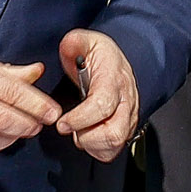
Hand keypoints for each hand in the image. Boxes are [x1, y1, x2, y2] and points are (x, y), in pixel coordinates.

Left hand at [55, 29, 138, 162]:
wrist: (119, 64)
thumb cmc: (102, 56)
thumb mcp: (87, 41)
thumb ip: (74, 42)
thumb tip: (68, 46)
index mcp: (114, 80)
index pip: (102, 105)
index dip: (81, 119)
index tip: (62, 124)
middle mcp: (126, 102)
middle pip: (114, 132)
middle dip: (86, 137)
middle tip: (69, 128)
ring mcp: (128, 118)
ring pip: (115, 144)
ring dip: (91, 144)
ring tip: (77, 132)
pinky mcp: (126, 129)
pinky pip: (113, 150)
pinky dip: (96, 150)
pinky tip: (86, 137)